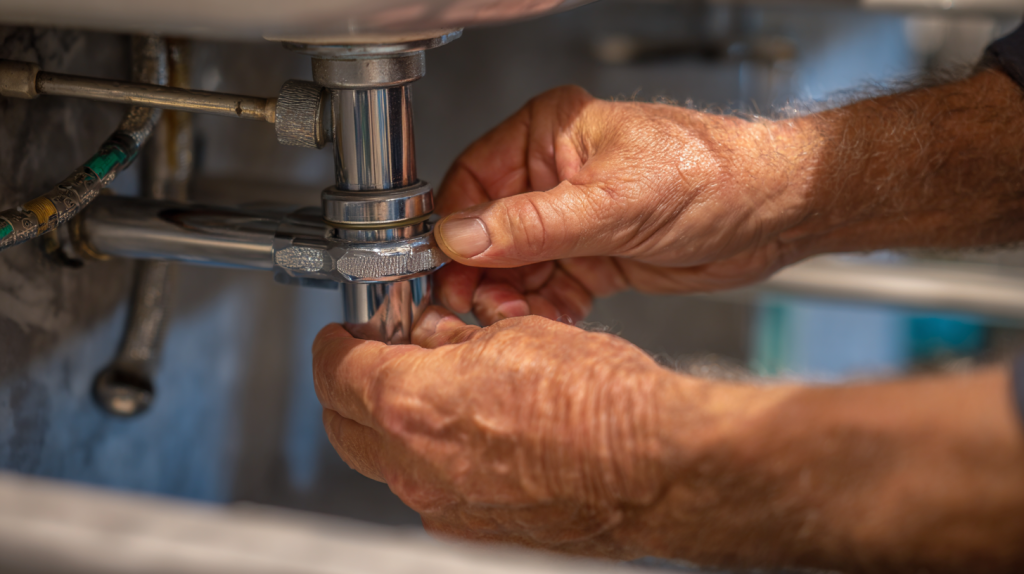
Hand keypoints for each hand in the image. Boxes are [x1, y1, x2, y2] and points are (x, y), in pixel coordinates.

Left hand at [312, 306, 697, 556]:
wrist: (655, 467)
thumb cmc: (601, 403)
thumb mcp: (518, 337)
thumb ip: (455, 340)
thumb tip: (433, 337)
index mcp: (413, 405)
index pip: (335, 369)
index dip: (338, 340)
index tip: (350, 331)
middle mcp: (415, 465)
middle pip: (341, 423)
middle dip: (351, 385)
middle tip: (382, 354)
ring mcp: (443, 505)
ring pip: (383, 459)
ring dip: (390, 422)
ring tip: (438, 387)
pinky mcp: (473, 527)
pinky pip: (426, 485)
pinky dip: (428, 454)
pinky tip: (474, 426)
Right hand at [433, 86, 808, 324]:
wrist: (773, 214)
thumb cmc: (710, 175)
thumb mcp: (613, 202)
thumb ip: (532, 225)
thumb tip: (460, 237)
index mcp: (547, 134)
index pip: (472, 182)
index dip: (451, 230)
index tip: (439, 270)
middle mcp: (552, 176)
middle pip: (486, 233)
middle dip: (479, 275)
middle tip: (474, 309)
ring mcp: (571, 221)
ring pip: (513, 269)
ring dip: (508, 300)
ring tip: (512, 320)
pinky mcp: (591, 260)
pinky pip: (548, 291)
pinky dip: (542, 312)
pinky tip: (543, 324)